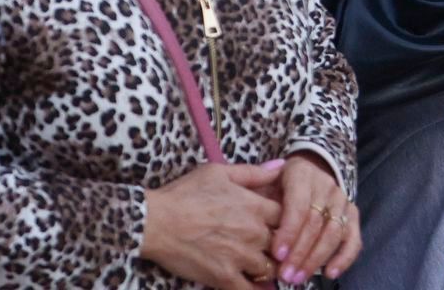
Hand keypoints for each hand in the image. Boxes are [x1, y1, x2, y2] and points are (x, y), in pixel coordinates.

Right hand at [141, 161, 284, 289]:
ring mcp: (241, 256)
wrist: (154, 222)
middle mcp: (254, 232)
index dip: (287, 221)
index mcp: (256, 206)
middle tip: (273, 249)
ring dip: (266, 268)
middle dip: (279, 247)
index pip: (289, 216)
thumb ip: (253, 173)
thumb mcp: (219, 173)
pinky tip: (249, 284)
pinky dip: (253, 289)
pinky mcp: (224, 277)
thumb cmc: (184, 194)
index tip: (279, 224)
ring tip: (258, 266)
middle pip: (283, 244)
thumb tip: (280, 166)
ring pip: (269, 269)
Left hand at [266, 152, 361, 284]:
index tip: (277, 254)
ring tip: (299, 277)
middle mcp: (326, 184)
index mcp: (302, 173)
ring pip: (334, 232)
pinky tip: (330, 273)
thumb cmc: (275, 185)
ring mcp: (341, 199)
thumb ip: (257, 197)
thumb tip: (250, 220)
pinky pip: (353, 238)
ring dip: (316, 259)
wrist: (304, 175)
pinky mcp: (352, 214)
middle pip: (316, 222)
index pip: (299, 205)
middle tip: (285, 274)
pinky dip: (344, 257)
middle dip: (300, 252)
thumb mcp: (262, 183)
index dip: (289, 231)